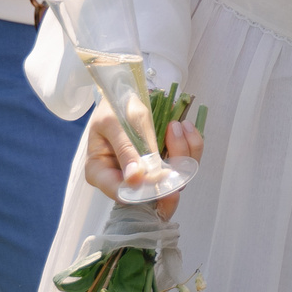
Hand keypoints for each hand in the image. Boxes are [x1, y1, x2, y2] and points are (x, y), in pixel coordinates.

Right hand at [82, 110, 201, 219]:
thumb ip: (125, 149)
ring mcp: (148, 173)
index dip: (145, 189)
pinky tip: (185, 126)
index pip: (123, 193)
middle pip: (153, 192)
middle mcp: (125, 179)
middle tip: (175, 137)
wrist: (126, 97)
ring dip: (183, 150)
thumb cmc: (111, 109)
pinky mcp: (165, 163)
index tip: (164, 172)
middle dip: (173, 169)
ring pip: (174, 178)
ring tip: (176, 125)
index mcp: (101, 174)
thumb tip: (135, 179)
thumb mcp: (112, 123)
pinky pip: (184, 162)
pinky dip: (191, 144)